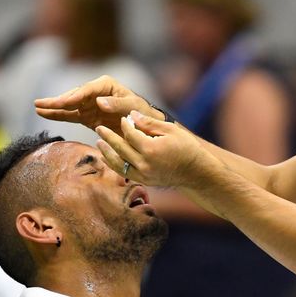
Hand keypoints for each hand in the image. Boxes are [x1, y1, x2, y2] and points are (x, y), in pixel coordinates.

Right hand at [34, 75, 163, 134]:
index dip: (75, 96)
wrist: (144, 125)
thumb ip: (117, 105)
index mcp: (106, 85)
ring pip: (68, 105)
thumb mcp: (133, 107)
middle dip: (58, 100)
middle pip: (74, 96)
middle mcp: (94, 92)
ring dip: (53, 106)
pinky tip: (42, 112)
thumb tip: (99, 102)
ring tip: (37, 106)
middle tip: (41, 104)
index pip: (87, 90)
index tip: (64, 102)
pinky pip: (69, 115)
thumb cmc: (141, 112)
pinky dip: (57, 114)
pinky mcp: (86, 115)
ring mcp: (88, 104)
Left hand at [95, 110, 217, 187]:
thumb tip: (131, 115)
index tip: (123, 118)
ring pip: (118, 163)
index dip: (125, 124)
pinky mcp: (144, 181)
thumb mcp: (171, 130)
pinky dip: (114, 165)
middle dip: (109, 136)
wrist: (196, 172)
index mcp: (150, 149)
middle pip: (120, 148)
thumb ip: (149, 123)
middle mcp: (144, 163)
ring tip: (99, 141)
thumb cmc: (187, 148)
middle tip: (99, 127)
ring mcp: (143, 174)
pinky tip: (108, 157)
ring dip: (107, 152)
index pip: (131, 134)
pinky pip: (124, 173)